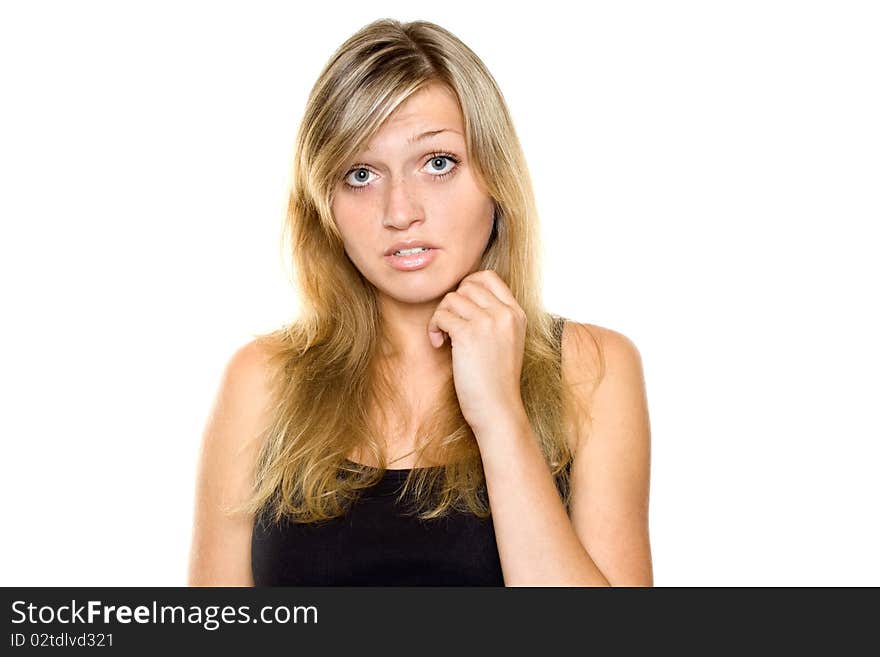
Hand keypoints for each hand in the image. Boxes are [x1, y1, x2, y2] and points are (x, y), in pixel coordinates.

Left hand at [427, 269, 526, 436]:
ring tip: (444, 337)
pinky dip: (434, 328)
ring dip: (441, 316)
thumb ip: (494, 318)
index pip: (488, 277)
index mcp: (516, 314)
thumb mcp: (506, 342)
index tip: (460, 308)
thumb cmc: (495, 381)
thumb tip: (462, 296)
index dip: (467, 286)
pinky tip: (439, 344)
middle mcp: (505, 313)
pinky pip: (442, 315)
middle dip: (452, 303)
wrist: (498, 409)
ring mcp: (488, 322)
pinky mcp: (469, 334)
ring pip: (451, 298)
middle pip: (467, 285)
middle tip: (450, 326)